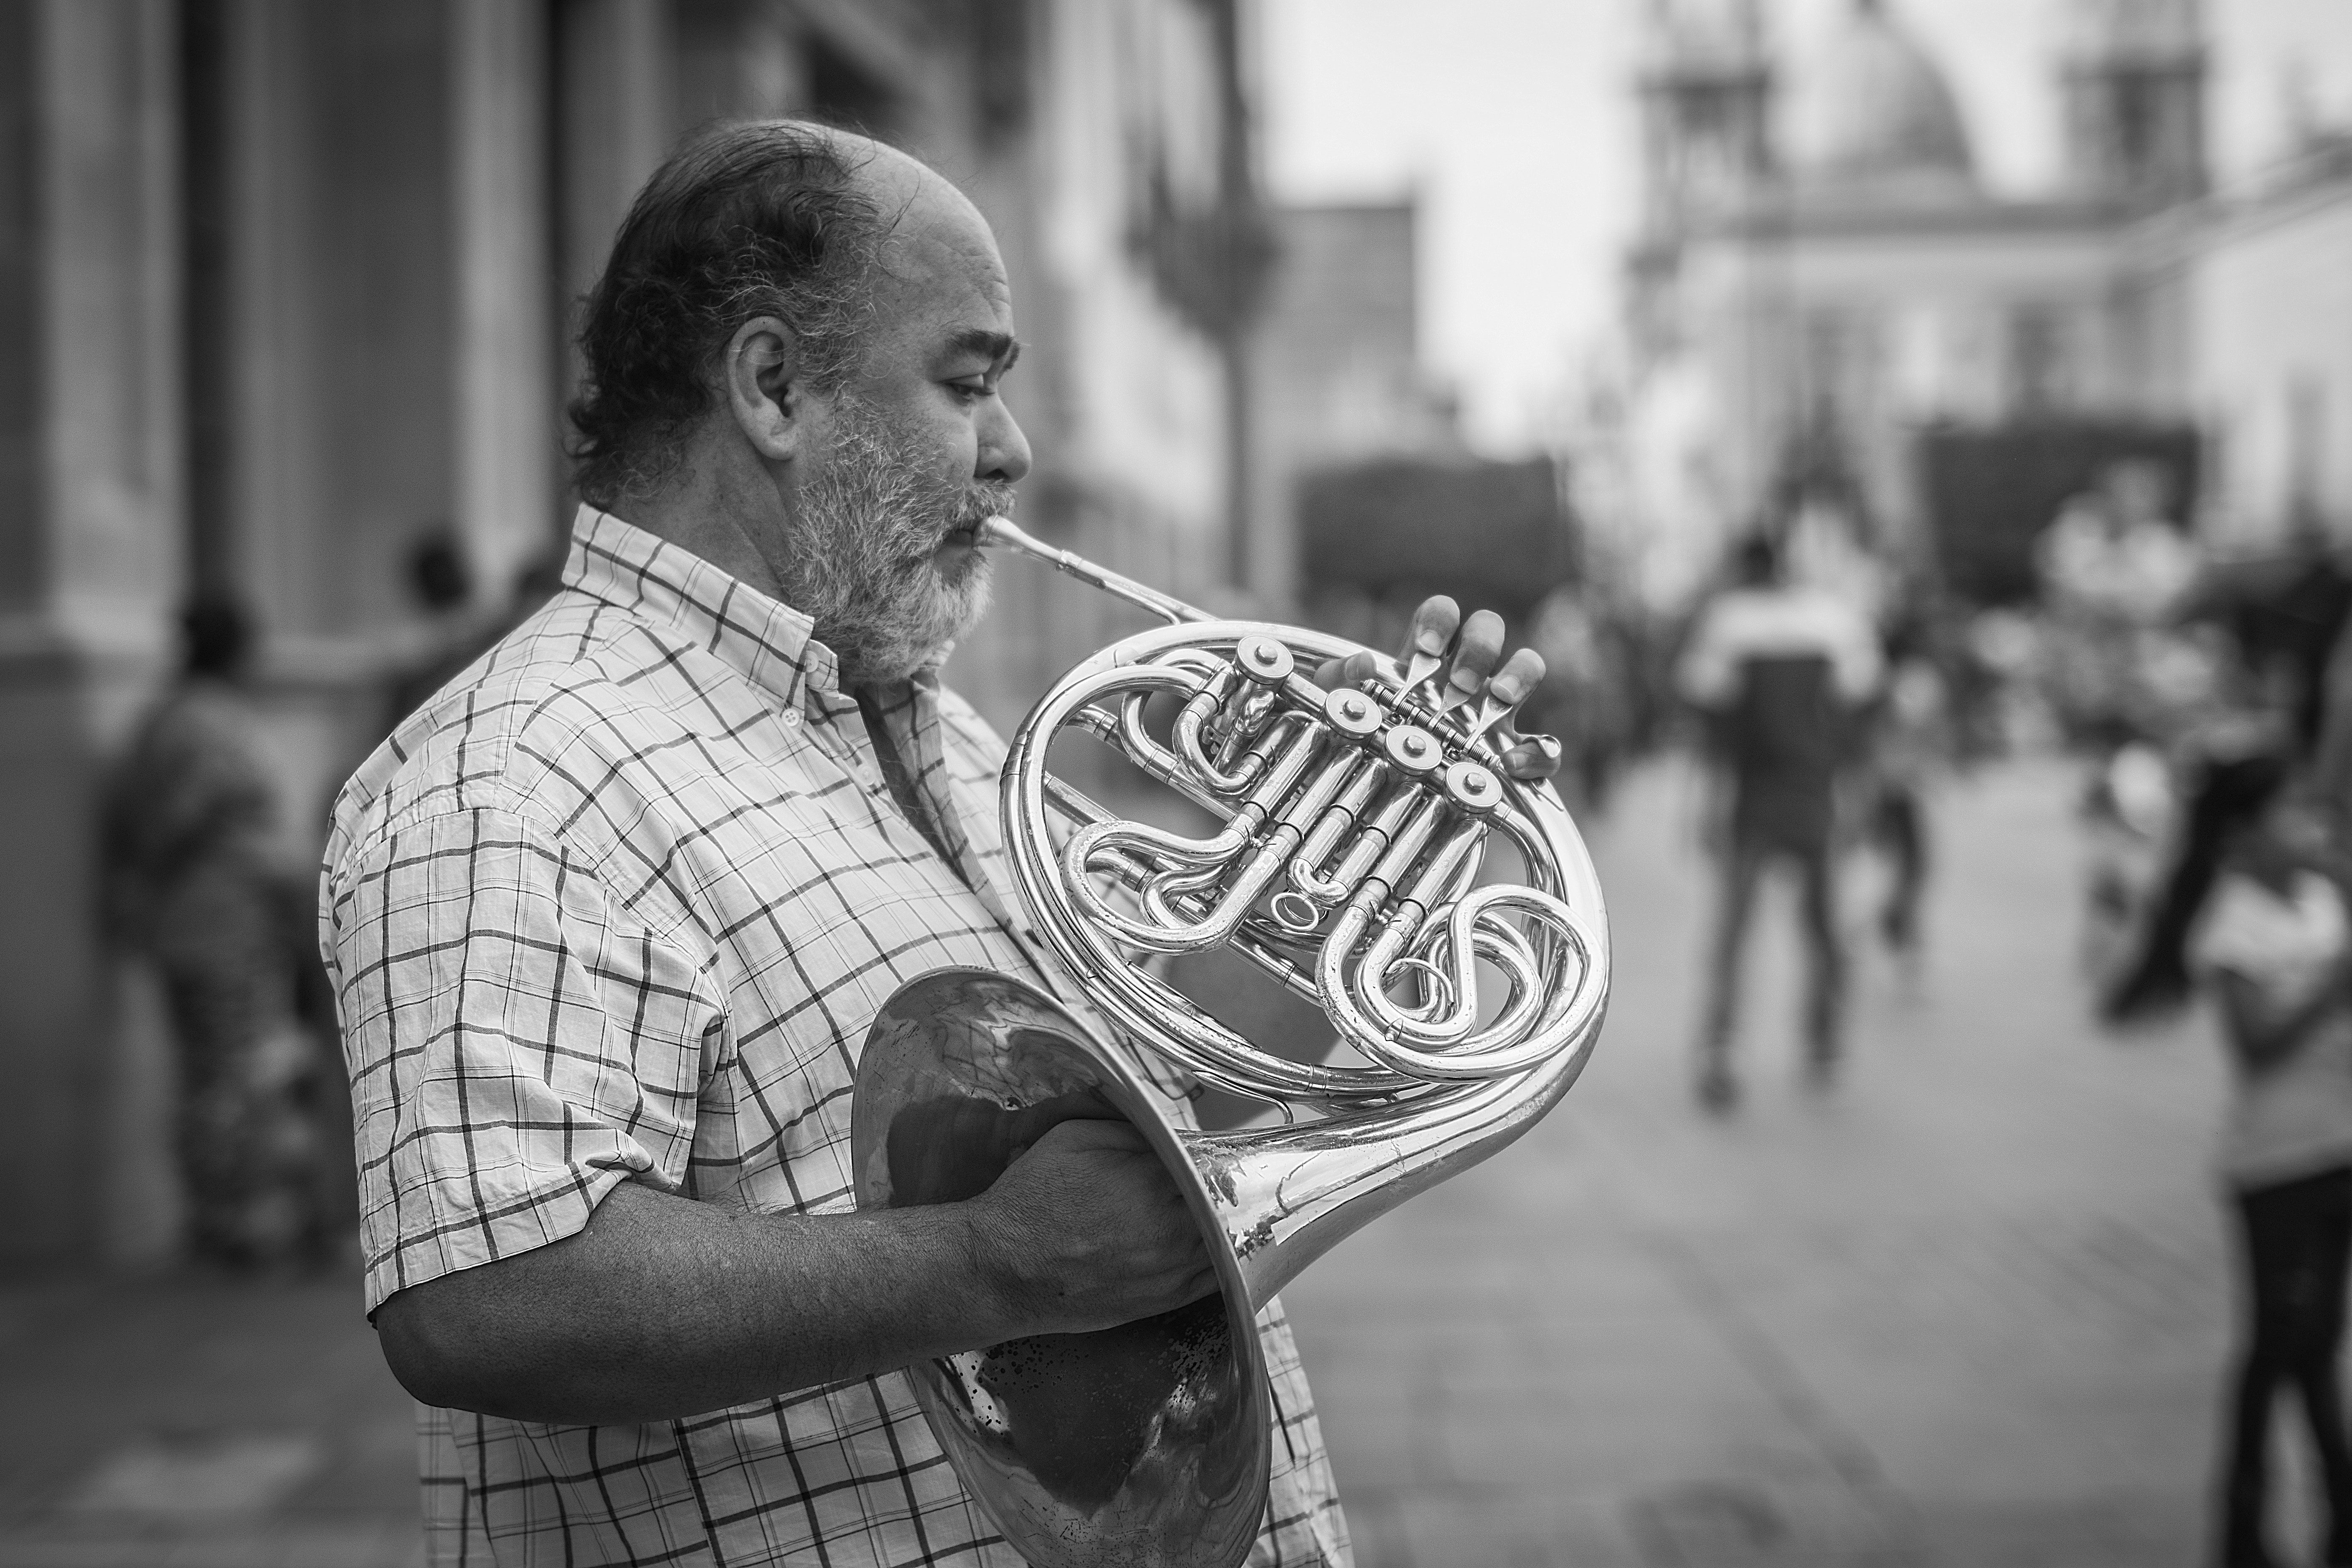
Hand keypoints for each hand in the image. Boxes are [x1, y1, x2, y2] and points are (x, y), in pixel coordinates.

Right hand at [967, 1117, 1217, 1335]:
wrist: (1002, 1268)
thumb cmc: (1032, 1198)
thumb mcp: (1074, 1136)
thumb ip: (1133, 1131)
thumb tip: (1173, 1136)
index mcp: (1153, 1178)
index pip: (1210, 1161)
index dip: (1212, 1156)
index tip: (1212, 1154)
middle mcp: (1173, 1225)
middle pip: (1226, 1201)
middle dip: (1223, 1189)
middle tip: (1220, 1181)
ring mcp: (1173, 1268)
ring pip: (1229, 1240)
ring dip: (1229, 1224)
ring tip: (1220, 1212)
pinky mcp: (1166, 1300)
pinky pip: (1217, 1279)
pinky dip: (1225, 1260)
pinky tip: (1216, 1246)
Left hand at [1314, 596, 1559, 780]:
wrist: (1383, 795)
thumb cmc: (1367, 739)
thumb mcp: (1343, 710)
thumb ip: (1338, 682)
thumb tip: (1363, 663)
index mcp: (1425, 658)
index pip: (1442, 613)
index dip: (1440, 619)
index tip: (1427, 649)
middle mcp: (1465, 675)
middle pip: (1488, 628)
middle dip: (1479, 646)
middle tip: (1461, 683)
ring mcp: (1494, 711)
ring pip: (1528, 667)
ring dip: (1519, 675)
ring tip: (1499, 699)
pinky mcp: (1513, 753)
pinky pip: (1546, 746)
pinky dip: (1539, 752)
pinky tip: (1513, 766)